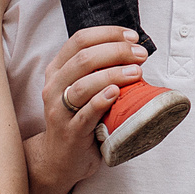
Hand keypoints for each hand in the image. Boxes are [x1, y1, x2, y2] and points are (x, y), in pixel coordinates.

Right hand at [33, 25, 141, 193]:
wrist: (59, 159)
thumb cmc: (78, 119)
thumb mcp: (82, 89)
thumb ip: (98, 69)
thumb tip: (133, 50)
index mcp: (57, 70)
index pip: (80, 40)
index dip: (108, 34)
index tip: (133, 38)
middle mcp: (54, 87)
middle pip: (83, 58)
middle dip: (116, 51)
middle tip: (140, 55)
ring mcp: (59, 111)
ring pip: (83, 84)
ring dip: (113, 74)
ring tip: (136, 72)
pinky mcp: (70, 132)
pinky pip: (85, 114)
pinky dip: (101, 100)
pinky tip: (116, 93)